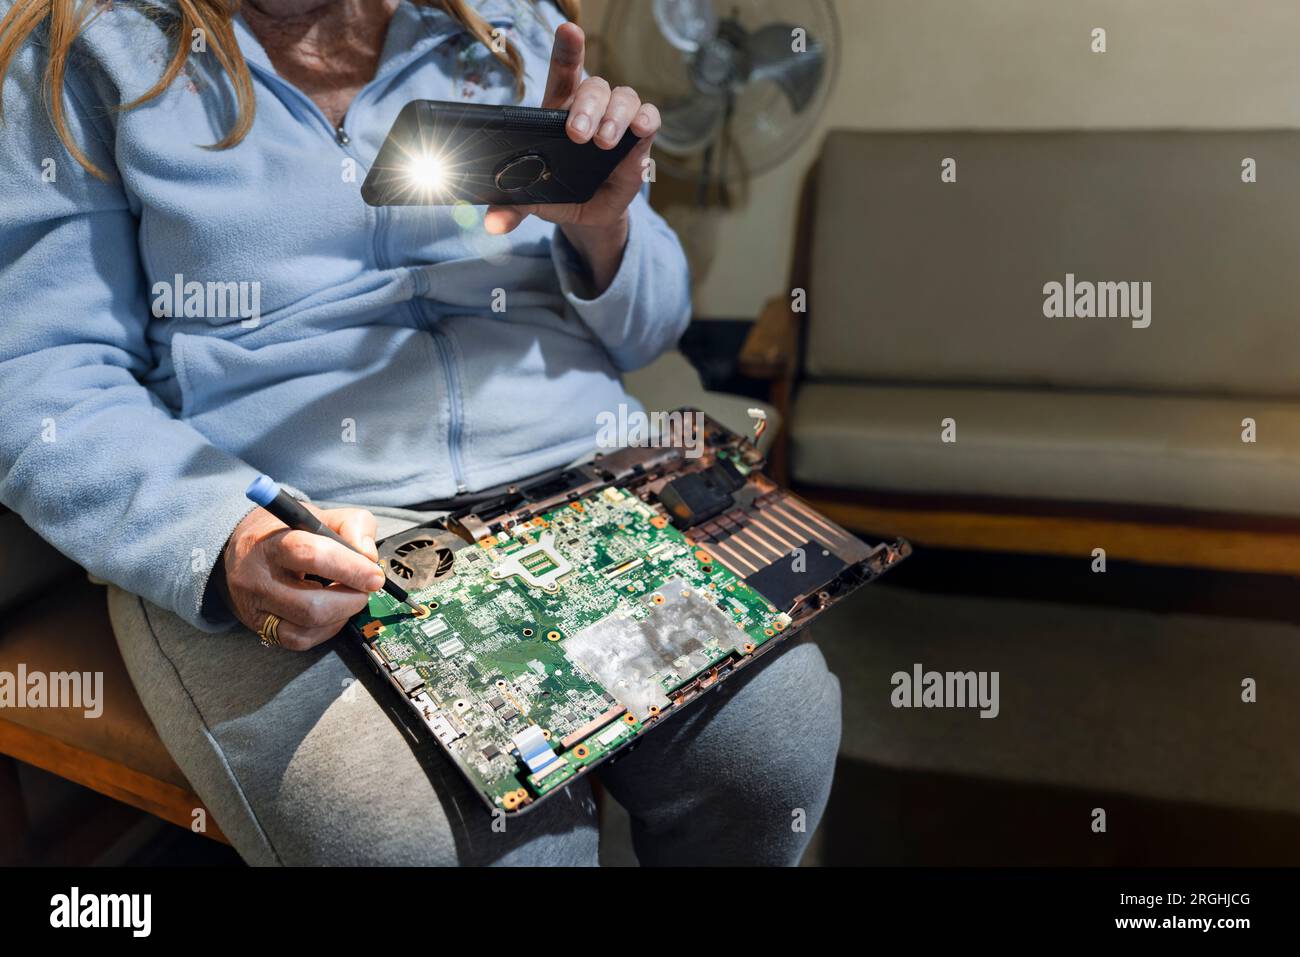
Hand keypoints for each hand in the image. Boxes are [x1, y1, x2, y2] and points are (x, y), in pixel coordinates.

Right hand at [219, 504, 382, 650]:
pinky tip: (332, 613)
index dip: (350, 569)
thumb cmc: (288, 532)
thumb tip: (369, 557)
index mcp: (272, 541)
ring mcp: (256, 607)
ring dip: (341, 615)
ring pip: (308, 626)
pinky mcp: (260, 627)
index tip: (374, 576)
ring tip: (347, 597)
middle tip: (364, 588)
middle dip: (350, 600)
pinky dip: (325, 629)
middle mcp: (257, 577)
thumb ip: (353, 525)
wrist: (245, 548)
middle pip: (312, 605)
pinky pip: (299, 640)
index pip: (312, 556)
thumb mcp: (321, 516)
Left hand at [484, 22, 659, 291]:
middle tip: (577, 134)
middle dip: (587, 106)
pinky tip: (640, 131)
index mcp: (558, 111)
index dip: (568, 47)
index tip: (569, 30)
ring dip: (614, 116)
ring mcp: (617, 119)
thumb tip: (492, 224)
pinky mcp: (639, 138)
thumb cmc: (557, 191)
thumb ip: (512, 206)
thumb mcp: (533, 199)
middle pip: (594, 86)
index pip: (564, 70)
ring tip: (603, 144)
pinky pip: (649, 117)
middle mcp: (590, 107)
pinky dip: (646, 120)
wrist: (587, 212)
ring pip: (623, 96)